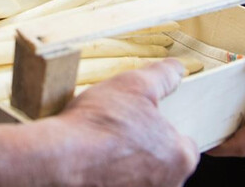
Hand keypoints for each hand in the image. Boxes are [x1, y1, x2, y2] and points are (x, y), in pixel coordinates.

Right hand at [47, 59, 198, 186]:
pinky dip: (110, 179)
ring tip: (101, 149)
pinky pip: (120, 186)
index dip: (163, 131)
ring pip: (141, 179)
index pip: (184, 146)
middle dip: (143, 150)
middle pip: (161, 165)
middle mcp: (168, 186)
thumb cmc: (99, 124)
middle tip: (118, 134)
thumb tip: (178, 69)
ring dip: (126, 167)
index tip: (142, 123)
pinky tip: (93, 166)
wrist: (60, 159)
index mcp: (180, 158)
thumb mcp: (135, 85)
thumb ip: (163, 76)